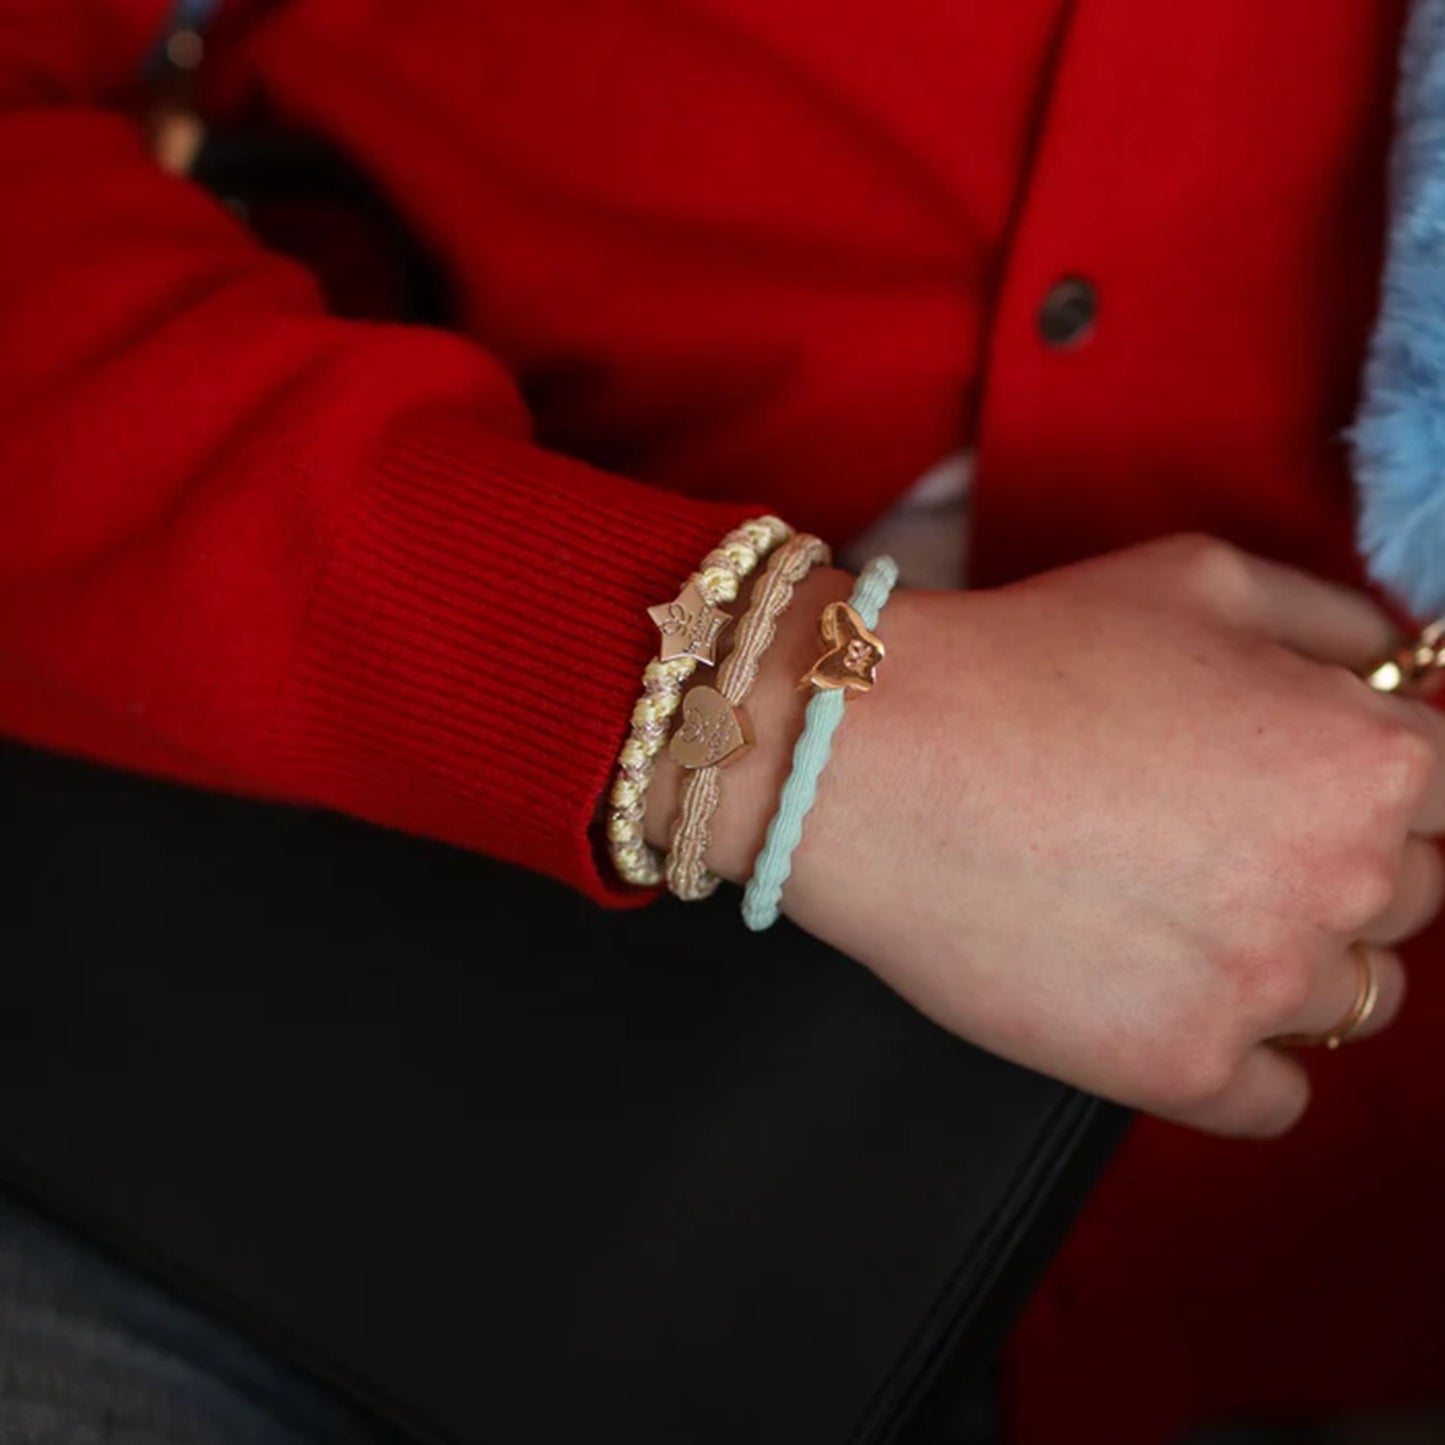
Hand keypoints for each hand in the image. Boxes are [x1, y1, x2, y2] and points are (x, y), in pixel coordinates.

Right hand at [654, 534, 1444, 1136]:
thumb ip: (1336, 623)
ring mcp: (1264, 989)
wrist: (872, 760)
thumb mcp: (1198, 579)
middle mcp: (1344, 882)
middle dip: (1327, 863)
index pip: (1444, 794)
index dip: (1359, 778)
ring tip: (1178, 911)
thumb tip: (1395, 674)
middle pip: (1404, 898)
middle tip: (1212, 835)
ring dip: (1289, 961)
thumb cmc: (1025, 659)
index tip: (1293, 784)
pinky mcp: (1181, 1067)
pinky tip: (1169, 992)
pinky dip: (1239, 1055)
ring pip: (1351, 1001)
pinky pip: (1276, 1096)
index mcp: (1368, 760)